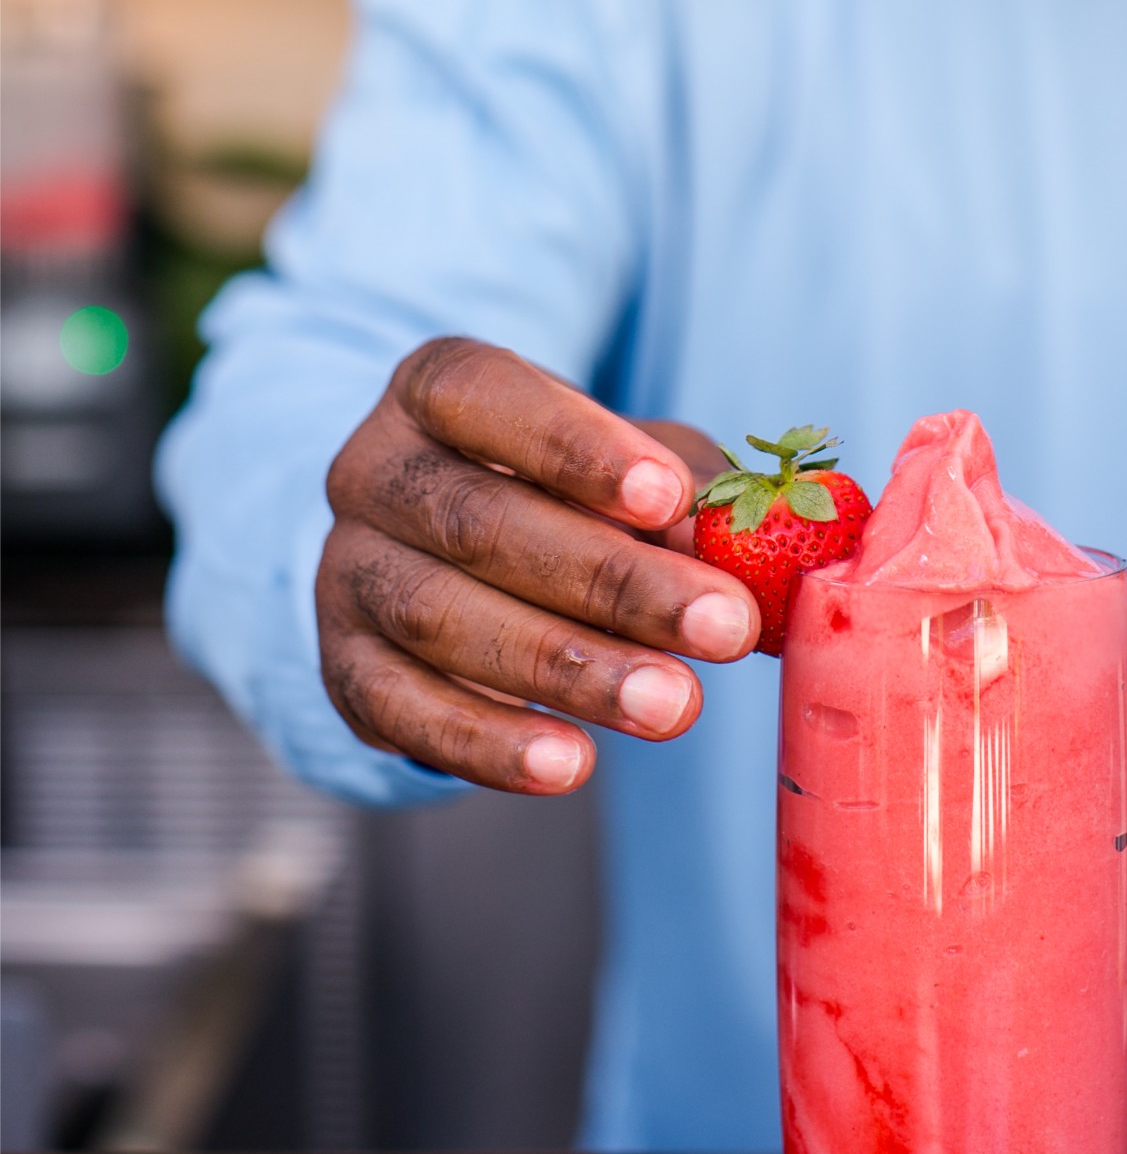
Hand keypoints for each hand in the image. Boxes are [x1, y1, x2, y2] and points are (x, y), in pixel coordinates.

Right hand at [317, 339, 759, 794]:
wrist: (440, 556)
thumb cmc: (561, 493)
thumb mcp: (628, 468)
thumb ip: (685, 493)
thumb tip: (756, 547)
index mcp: (437, 389)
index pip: (484, 396)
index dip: (573, 447)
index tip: (667, 498)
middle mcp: (373, 472)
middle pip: (478, 522)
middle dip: (611, 582)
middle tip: (721, 628)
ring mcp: (346, 573)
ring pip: (443, 619)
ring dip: (567, 669)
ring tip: (674, 707)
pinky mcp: (343, 669)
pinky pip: (402, 711)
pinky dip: (488, 744)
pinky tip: (571, 763)